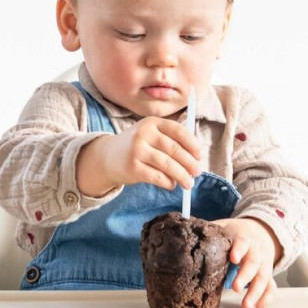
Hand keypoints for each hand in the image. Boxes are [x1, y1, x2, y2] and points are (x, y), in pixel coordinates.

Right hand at [77, 116, 201, 197]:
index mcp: (152, 122)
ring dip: (182, 176)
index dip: (192, 144)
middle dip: (189, 163)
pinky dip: (168, 182)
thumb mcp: (150, 135)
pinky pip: (157, 176)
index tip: (200, 156)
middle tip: (197, 172)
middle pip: (174, 149)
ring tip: (188, 183)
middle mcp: (144, 133)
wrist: (108, 157)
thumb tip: (196, 159)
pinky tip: (171, 185)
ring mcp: (137, 150)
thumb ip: (171, 141)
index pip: (178, 131)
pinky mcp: (132, 167)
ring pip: (167, 164)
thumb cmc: (137, 147)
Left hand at [210, 217, 278, 307]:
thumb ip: (207, 233)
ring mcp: (264, 263)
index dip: (239, 249)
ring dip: (256, 291)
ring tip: (246, 305)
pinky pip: (271, 287)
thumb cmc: (234, 234)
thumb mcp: (222, 228)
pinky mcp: (267, 275)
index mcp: (243, 237)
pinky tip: (257, 307)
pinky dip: (266, 298)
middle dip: (246, 275)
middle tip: (236, 287)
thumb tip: (183, 234)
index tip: (234, 258)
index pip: (243, 241)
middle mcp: (256, 250)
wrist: (258, 233)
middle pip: (254, 262)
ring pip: (264, 277)